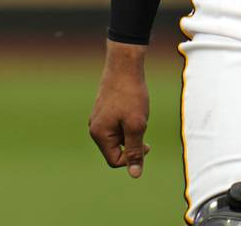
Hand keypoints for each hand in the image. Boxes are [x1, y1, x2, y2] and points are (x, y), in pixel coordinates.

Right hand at [88, 40, 150, 177]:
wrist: (124, 66)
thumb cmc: (130, 95)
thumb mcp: (136, 126)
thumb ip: (135, 151)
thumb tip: (135, 174)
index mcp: (99, 134)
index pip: (115, 161)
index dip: (133, 158)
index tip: (146, 143)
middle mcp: (94, 128)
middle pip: (115, 150)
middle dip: (132, 143)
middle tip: (142, 126)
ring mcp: (97, 119)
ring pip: (118, 138)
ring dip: (131, 133)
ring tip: (137, 115)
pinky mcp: (103, 111)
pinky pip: (116, 127)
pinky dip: (128, 123)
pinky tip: (133, 109)